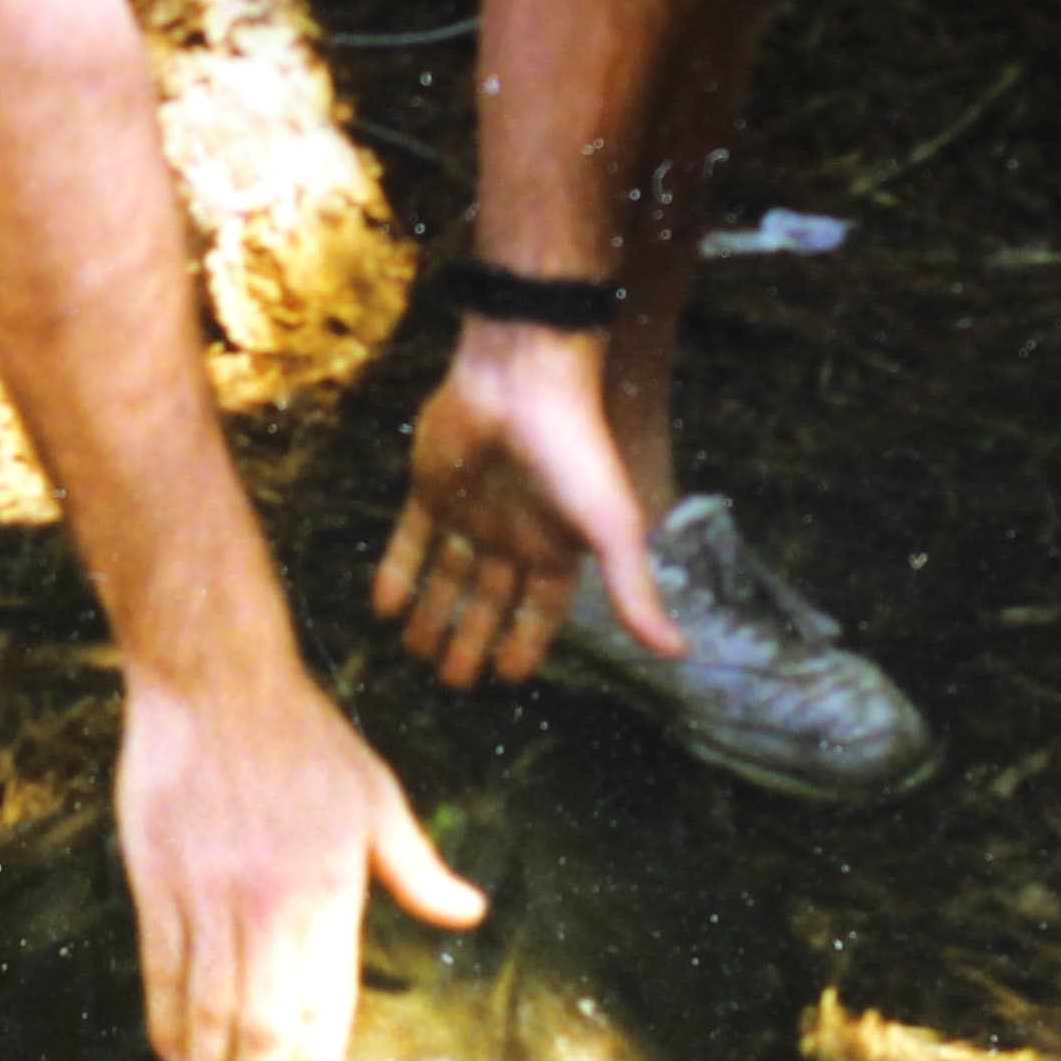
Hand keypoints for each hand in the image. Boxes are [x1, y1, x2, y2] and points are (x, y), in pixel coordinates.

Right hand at [114, 664, 484, 1060]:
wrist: (214, 681)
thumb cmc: (303, 738)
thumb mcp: (377, 798)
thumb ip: (418, 869)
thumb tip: (469, 915)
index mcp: (331, 891)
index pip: (325, 1004)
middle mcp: (269, 905)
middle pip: (261, 1024)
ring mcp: (207, 898)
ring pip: (206, 1010)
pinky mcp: (156, 884)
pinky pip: (160, 972)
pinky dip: (164, 1023)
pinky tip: (171, 1053)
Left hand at [373, 318, 680, 685]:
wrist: (523, 377)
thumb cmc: (577, 450)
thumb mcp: (613, 528)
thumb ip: (635, 592)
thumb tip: (678, 652)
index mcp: (556, 547)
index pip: (539, 612)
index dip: (525, 645)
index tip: (509, 679)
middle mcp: (513, 534)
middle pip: (487, 603)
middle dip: (471, 642)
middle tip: (453, 683)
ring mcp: (471, 510)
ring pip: (447, 577)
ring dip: (432, 616)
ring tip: (415, 655)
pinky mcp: (432, 487)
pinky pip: (410, 540)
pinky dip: (397, 573)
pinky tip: (381, 609)